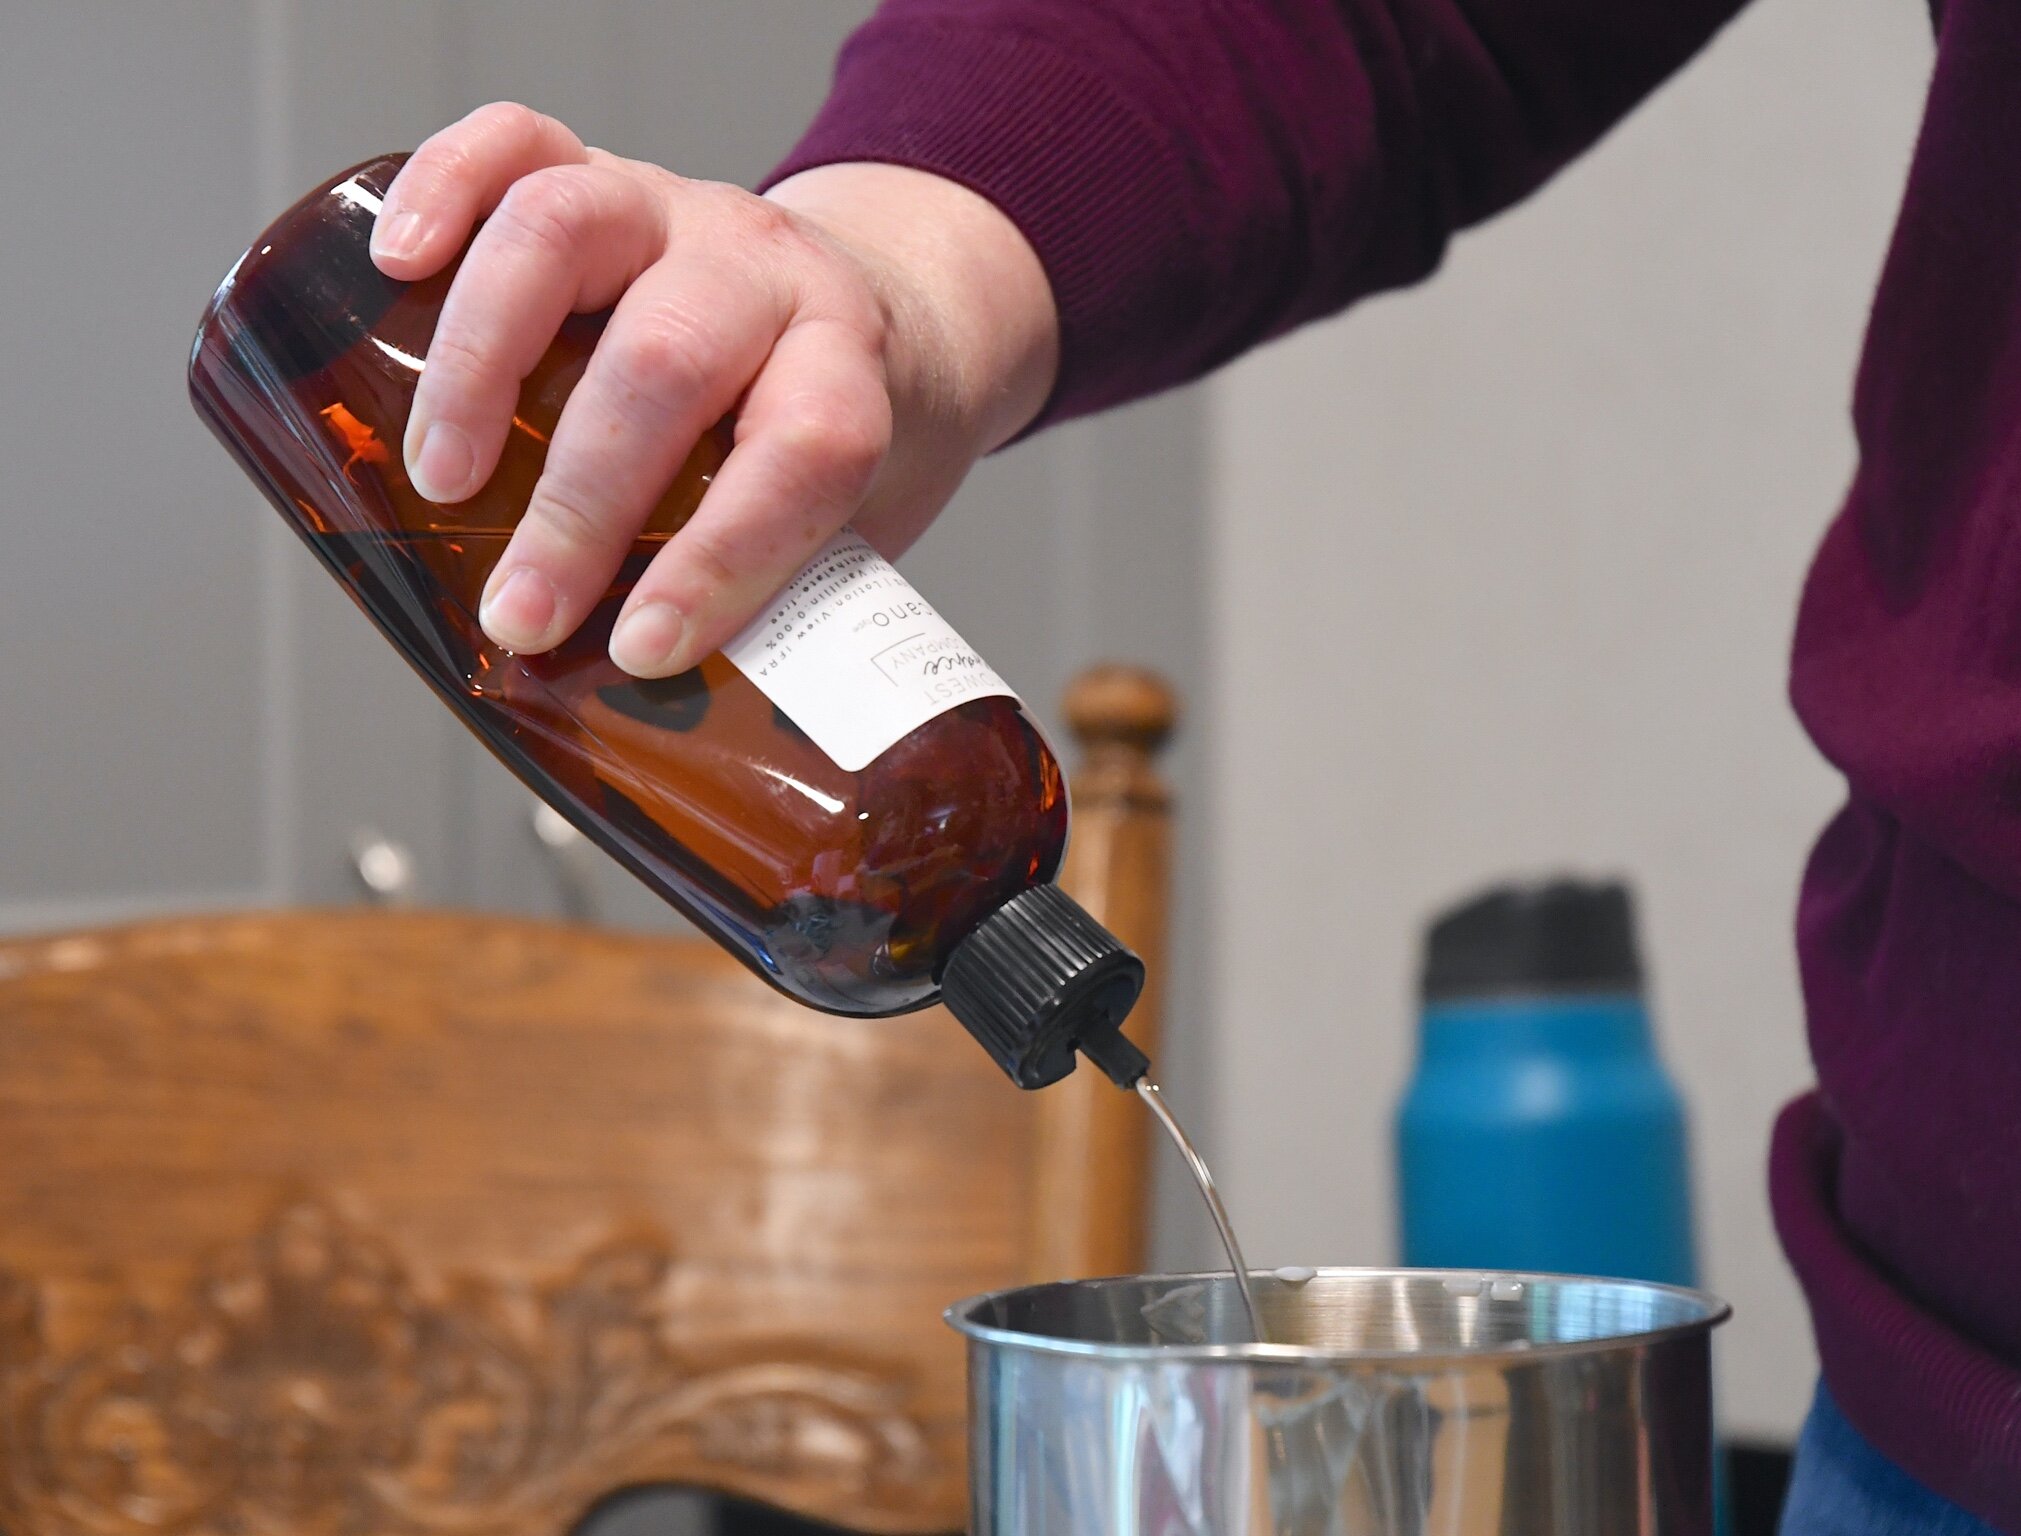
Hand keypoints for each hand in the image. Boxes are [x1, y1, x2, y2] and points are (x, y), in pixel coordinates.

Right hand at [371, 102, 1058, 676]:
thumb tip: (647, 733)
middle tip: (521, 612)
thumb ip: (768, 604)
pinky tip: (400, 264)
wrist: (884, 313)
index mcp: (847, 366)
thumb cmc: (848, 436)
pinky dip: (446, 187)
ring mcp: (676, 210)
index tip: (649, 648)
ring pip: (571, 232)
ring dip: (485, 360)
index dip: (727, 556)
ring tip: (439, 475)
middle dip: (580, 501)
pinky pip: (517, 144)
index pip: (804, 450)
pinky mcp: (601, 176)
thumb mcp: (852, 525)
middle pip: (669, 360)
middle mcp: (765, 272)